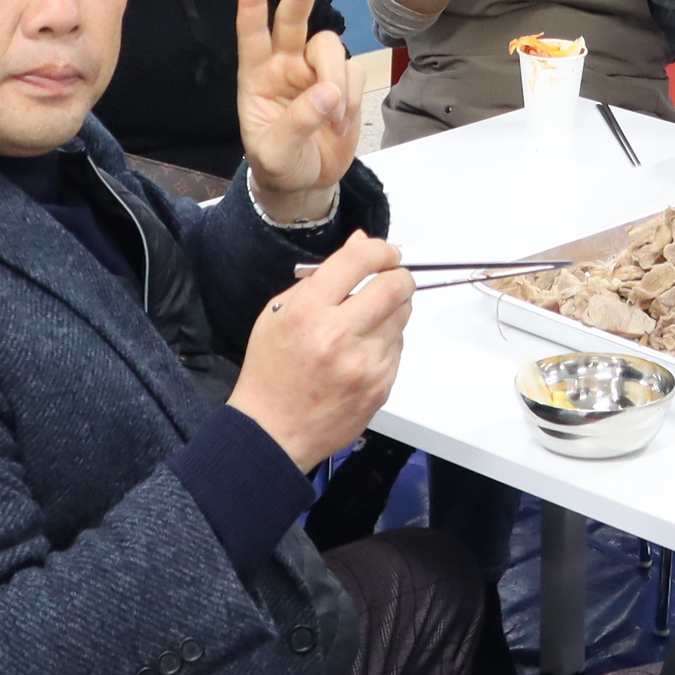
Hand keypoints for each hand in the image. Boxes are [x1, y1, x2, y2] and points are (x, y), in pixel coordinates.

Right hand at [229, 231, 411, 467]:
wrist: (272, 431)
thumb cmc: (272, 370)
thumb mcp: (279, 313)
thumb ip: (322, 276)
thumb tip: (361, 243)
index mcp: (309, 311)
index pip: (361, 260)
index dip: (381, 250)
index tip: (384, 254)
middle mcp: (339, 335)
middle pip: (396, 286)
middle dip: (399, 276)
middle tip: (391, 279)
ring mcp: (364, 364)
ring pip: (403, 317)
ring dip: (392, 311)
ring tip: (367, 322)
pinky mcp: (380, 386)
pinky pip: (398, 348)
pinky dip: (386, 342)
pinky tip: (361, 353)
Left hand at [235, 0, 359, 225]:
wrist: (307, 183)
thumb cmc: (279, 165)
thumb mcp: (276, 154)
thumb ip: (298, 123)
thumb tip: (328, 91)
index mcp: (256, 77)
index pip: (252, 33)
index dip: (252, 0)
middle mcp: (285, 65)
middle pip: (294, 19)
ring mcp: (315, 71)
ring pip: (333, 48)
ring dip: (336, 80)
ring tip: (332, 120)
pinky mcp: (342, 81)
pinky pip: (355, 73)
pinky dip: (351, 99)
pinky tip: (340, 123)